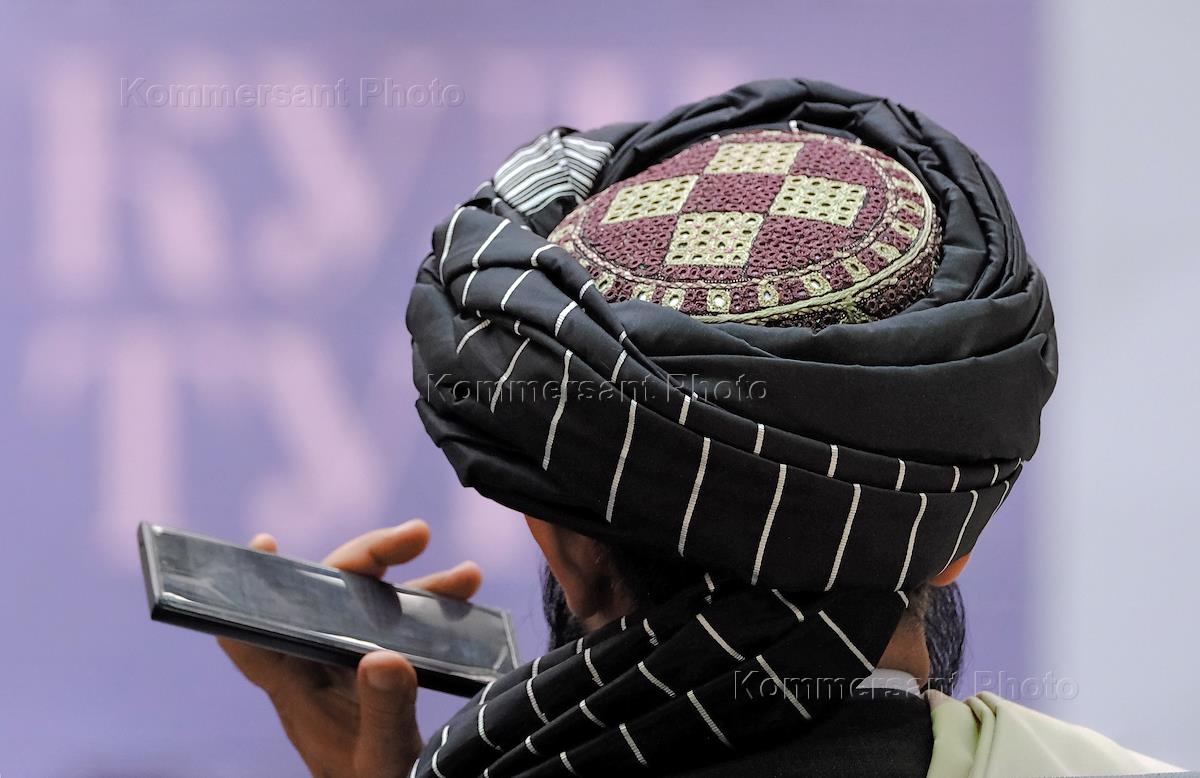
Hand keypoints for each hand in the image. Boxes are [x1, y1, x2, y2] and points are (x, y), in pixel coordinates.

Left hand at [218, 520, 481, 777]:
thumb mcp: (382, 758)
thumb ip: (383, 712)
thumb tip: (384, 656)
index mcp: (298, 690)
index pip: (253, 636)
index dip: (248, 591)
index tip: (267, 542)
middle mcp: (319, 670)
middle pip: (328, 597)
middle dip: (369, 558)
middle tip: (419, 535)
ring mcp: (351, 670)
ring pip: (373, 608)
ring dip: (418, 586)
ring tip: (468, 575)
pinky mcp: (381, 677)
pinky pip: (402, 630)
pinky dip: (432, 612)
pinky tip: (466, 604)